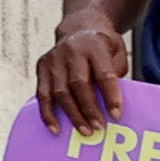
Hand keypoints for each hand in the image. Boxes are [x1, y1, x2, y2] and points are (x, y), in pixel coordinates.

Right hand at [33, 18, 132, 132]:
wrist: (79, 28)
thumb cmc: (103, 46)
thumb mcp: (117, 52)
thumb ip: (116, 73)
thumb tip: (111, 103)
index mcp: (95, 46)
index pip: (103, 74)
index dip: (110, 95)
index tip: (116, 115)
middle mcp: (71, 51)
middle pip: (78, 84)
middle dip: (89, 109)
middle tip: (99, 128)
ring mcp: (53, 59)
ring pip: (60, 92)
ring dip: (72, 114)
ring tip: (84, 131)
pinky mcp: (42, 67)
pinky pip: (43, 94)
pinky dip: (48, 113)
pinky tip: (56, 128)